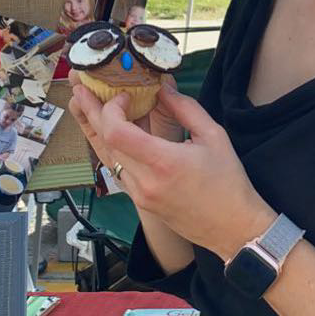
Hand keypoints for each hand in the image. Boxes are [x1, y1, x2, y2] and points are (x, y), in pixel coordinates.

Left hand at [68, 74, 273, 261]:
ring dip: (98, 131)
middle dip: (92, 113)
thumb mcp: (214, 136)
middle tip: (82, 90)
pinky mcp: (141, 202)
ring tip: (86, 107)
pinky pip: (119, 171)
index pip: (116, 133)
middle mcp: (145, 181)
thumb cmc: (228, 182)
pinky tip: (109, 134)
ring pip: (108, 158)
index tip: (122, 96)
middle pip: (105, 143)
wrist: (232, 227)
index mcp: (163, 162)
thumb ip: (185, 108)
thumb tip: (163, 88)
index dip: (110, 110)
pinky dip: (113, 149)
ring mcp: (140, 195)